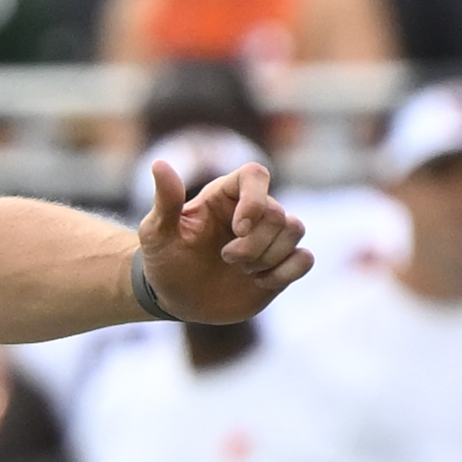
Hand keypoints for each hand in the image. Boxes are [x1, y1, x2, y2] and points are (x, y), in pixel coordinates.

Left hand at [134, 159, 308, 325]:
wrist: (174, 297)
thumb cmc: (164, 260)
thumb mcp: (156, 233)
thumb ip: (165, 200)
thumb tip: (159, 164)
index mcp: (225, 195)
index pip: (256, 175)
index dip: (255, 200)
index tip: (239, 229)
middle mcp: (252, 212)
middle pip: (278, 213)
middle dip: (254, 244)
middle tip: (227, 259)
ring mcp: (268, 238)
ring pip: (295, 231)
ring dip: (269, 257)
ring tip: (242, 271)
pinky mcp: (279, 264)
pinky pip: (305, 259)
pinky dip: (287, 272)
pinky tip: (259, 282)